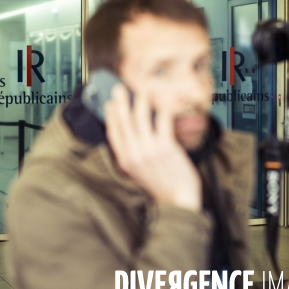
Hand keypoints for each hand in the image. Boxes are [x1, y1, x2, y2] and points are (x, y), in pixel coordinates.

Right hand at [105, 84, 201, 211]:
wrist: (179, 199)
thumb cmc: (161, 185)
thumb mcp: (138, 173)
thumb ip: (131, 156)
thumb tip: (128, 139)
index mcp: (125, 161)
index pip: (113, 133)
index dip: (110, 116)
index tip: (109, 104)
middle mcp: (134, 154)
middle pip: (124, 122)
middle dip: (121, 102)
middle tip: (120, 88)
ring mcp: (149, 149)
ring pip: (141, 118)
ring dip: (141, 101)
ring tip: (143, 90)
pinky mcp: (166, 146)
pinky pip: (161, 121)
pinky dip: (161, 108)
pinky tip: (162, 101)